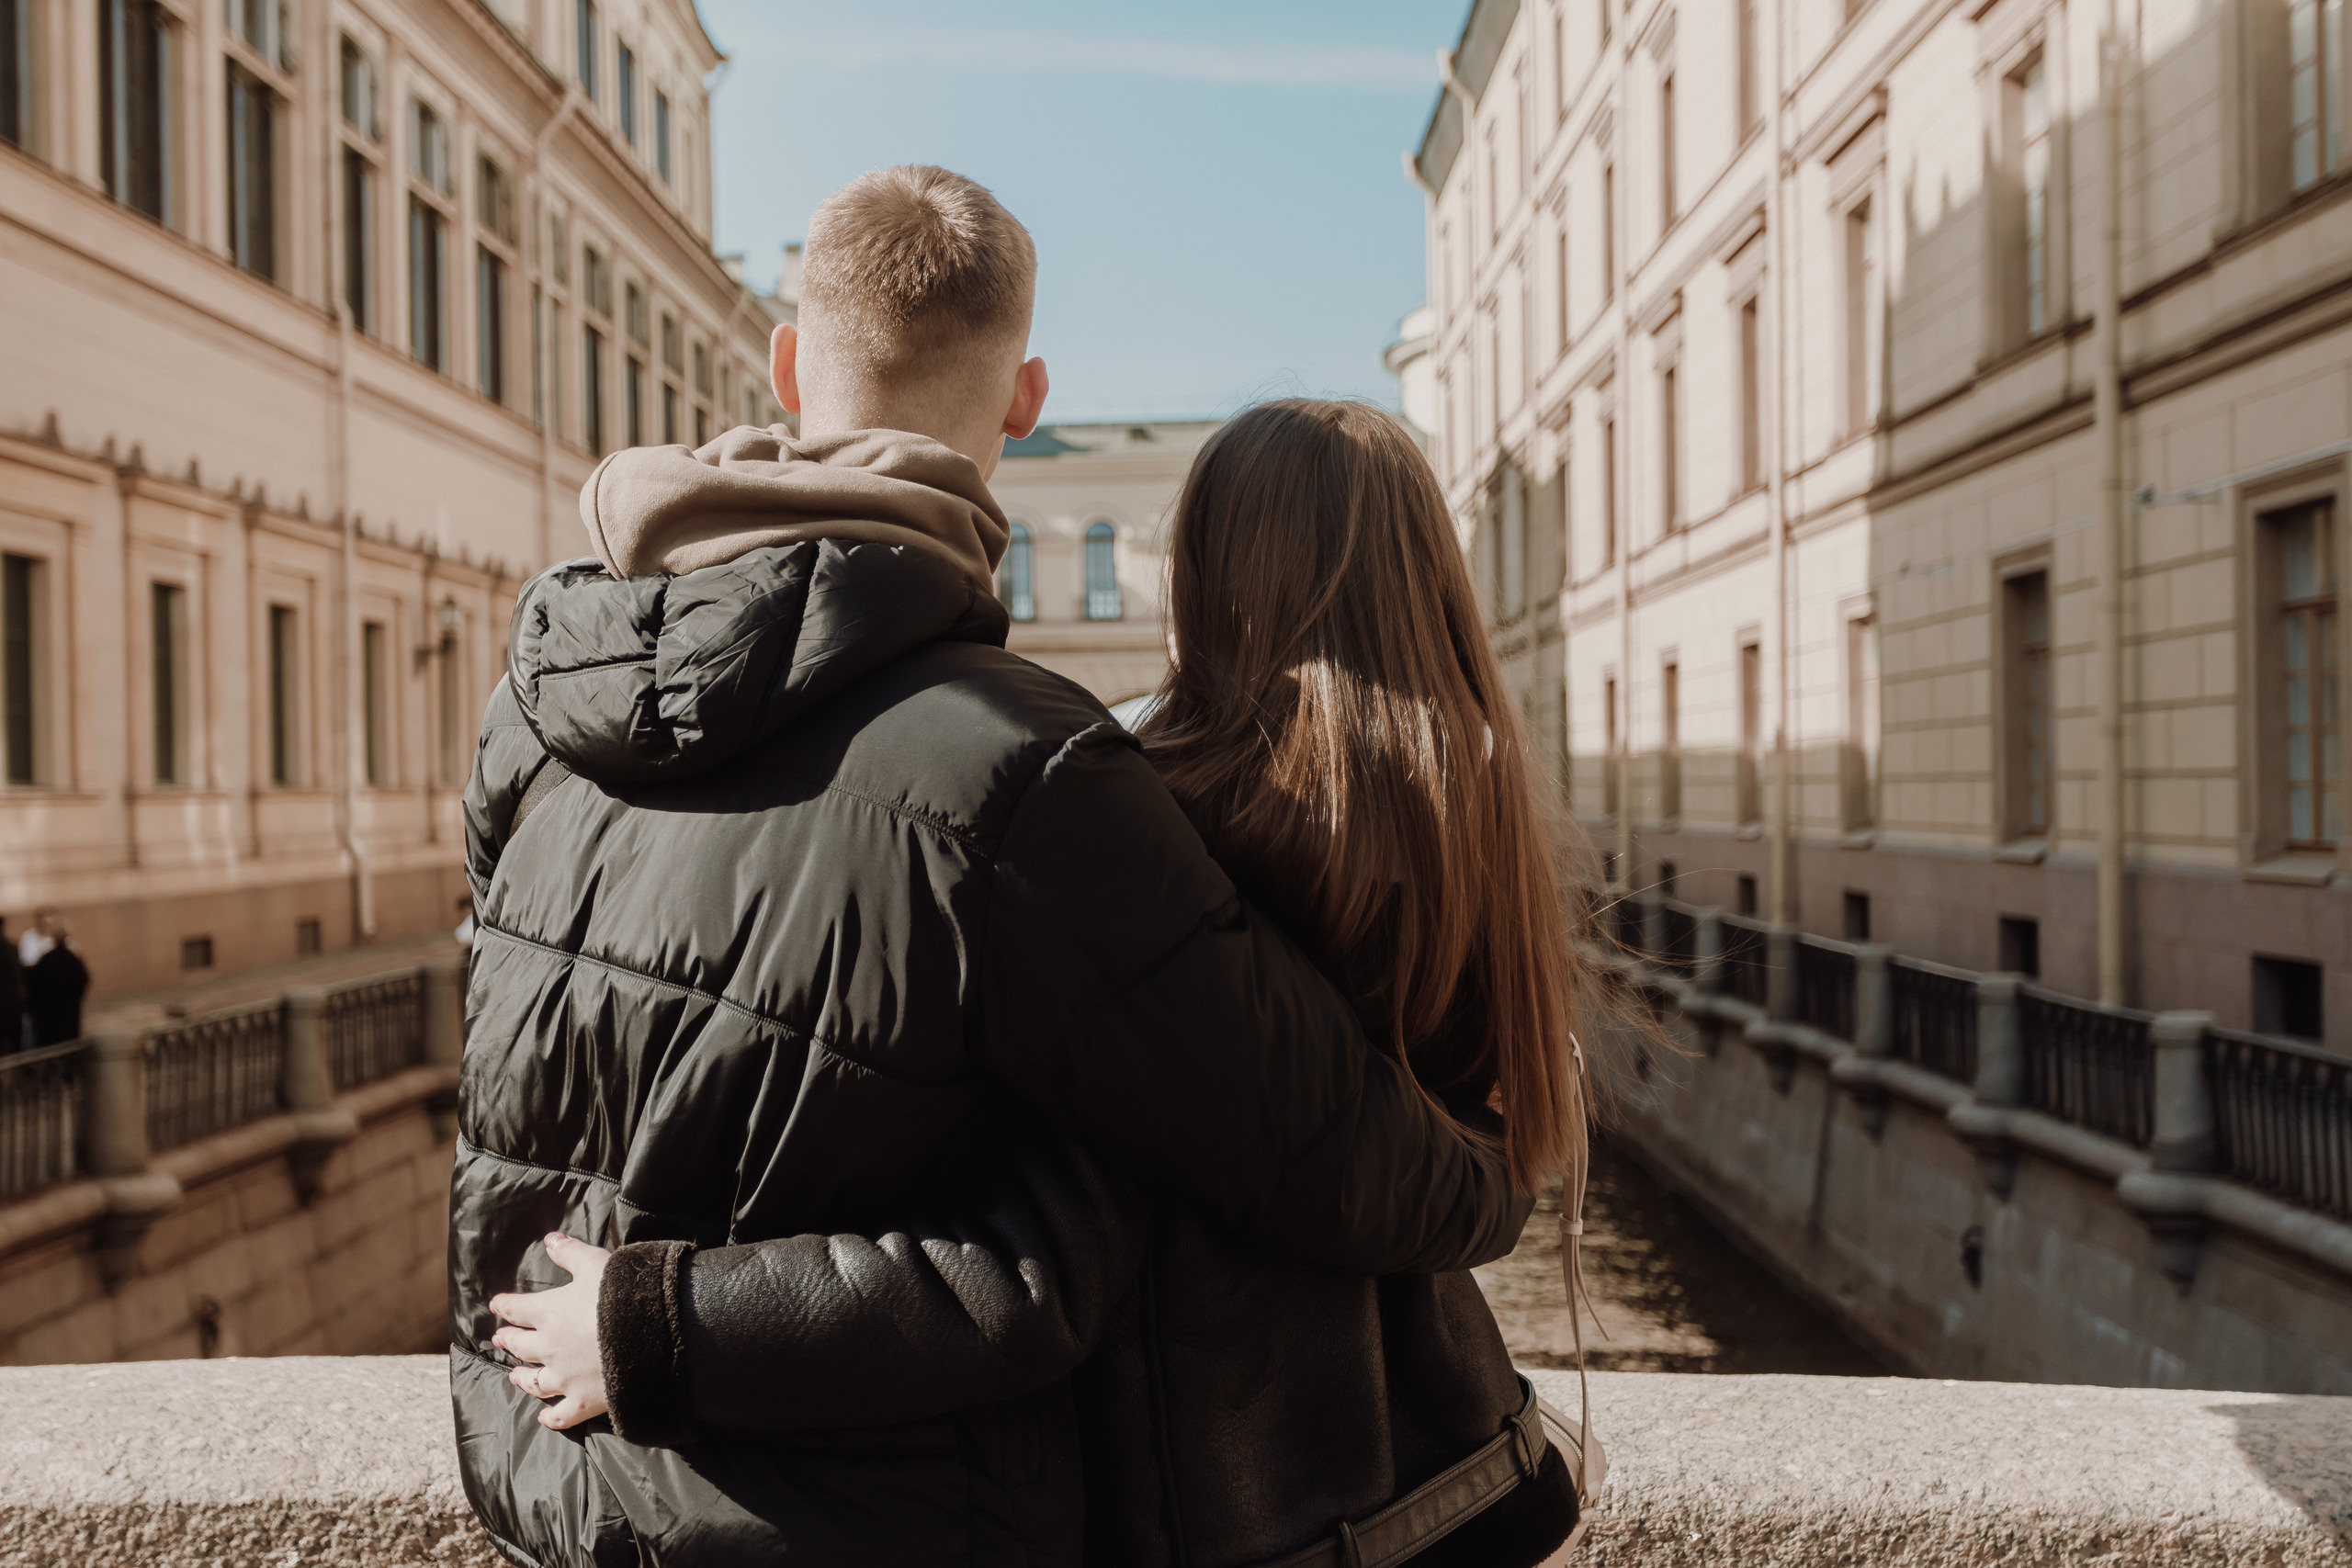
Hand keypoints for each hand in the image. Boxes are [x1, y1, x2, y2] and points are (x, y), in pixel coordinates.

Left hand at [489, 1232, 610, 1430]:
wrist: (650, 1336)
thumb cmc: (622, 1295)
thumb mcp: (596, 1263)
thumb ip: (570, 1253)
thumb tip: (549, 1239)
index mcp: (549, 1313)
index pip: (517, 1308)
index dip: (505, 1305)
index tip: (496, 1305)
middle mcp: (549, 1348)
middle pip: (520, 1346)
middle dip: (509, 1340)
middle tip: (500, 1338)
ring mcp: (565, 1378)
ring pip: (534, 1382)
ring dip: (522, 1377)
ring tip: (514, 1375)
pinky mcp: (583, 1401)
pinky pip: (561, 1415)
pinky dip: (551, 1418)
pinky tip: (544, 1418)